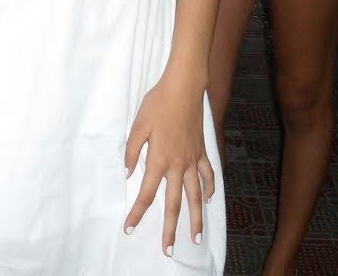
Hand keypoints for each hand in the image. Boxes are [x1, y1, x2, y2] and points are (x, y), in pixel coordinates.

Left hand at [122, 73, 214, 255]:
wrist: (184, 87)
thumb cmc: (158, 104)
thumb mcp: (138, 125)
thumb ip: (132, 151)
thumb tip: (128, 173)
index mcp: (158, 160)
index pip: (146, 194)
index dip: (137, 213)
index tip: (130, 228)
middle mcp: (177, 165)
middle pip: (174, 204)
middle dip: (171, 229)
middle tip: (169, 249)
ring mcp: (192, 160)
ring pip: (195, 195)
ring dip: (196, 218)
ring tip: (196, 237)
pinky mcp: (202, 151)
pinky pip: (208, 175)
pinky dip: (209, 189)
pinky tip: (209, 200)